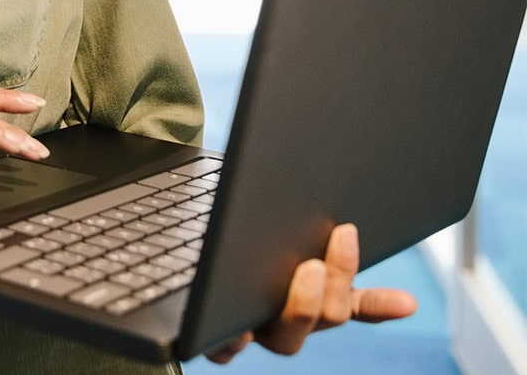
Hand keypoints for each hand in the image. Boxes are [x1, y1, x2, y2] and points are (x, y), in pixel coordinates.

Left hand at [202, 223, 416, 362]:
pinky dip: (233, 341)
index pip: (350, 305)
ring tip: (296, 276)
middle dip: (328, 293)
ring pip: (285, 341)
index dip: (378, 305)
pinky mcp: (209, 336)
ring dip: (297, 312)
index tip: (405, 299)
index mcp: (302, 297)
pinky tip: (238, 326)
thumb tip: (377, 257)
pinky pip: (224, 348)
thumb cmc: (227, 232)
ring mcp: (248, 331)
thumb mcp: (272, 227)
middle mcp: (278, 320)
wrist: (171, 239)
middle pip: (323, 320)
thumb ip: (318, 243)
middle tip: (319, 262)